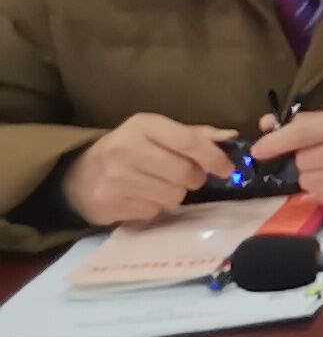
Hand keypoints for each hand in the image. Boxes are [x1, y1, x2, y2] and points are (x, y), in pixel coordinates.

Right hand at [59, 114, 234, 226]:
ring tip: (157, 186)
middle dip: (193, 179)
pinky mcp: (109, 203)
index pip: (189, 142)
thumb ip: (194, 136)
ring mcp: (115, 177)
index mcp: (143, 125)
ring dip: (173, 195)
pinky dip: (154, 208)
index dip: (214, 158)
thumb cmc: (128, 151)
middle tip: (184, 178)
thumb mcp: (156, 134)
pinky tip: (140, 198)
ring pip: (173, 195)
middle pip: (185, 173)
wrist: (78, 176)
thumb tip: (230, 137)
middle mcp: (126, 148)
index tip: (226, 170)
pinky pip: (153, 212)